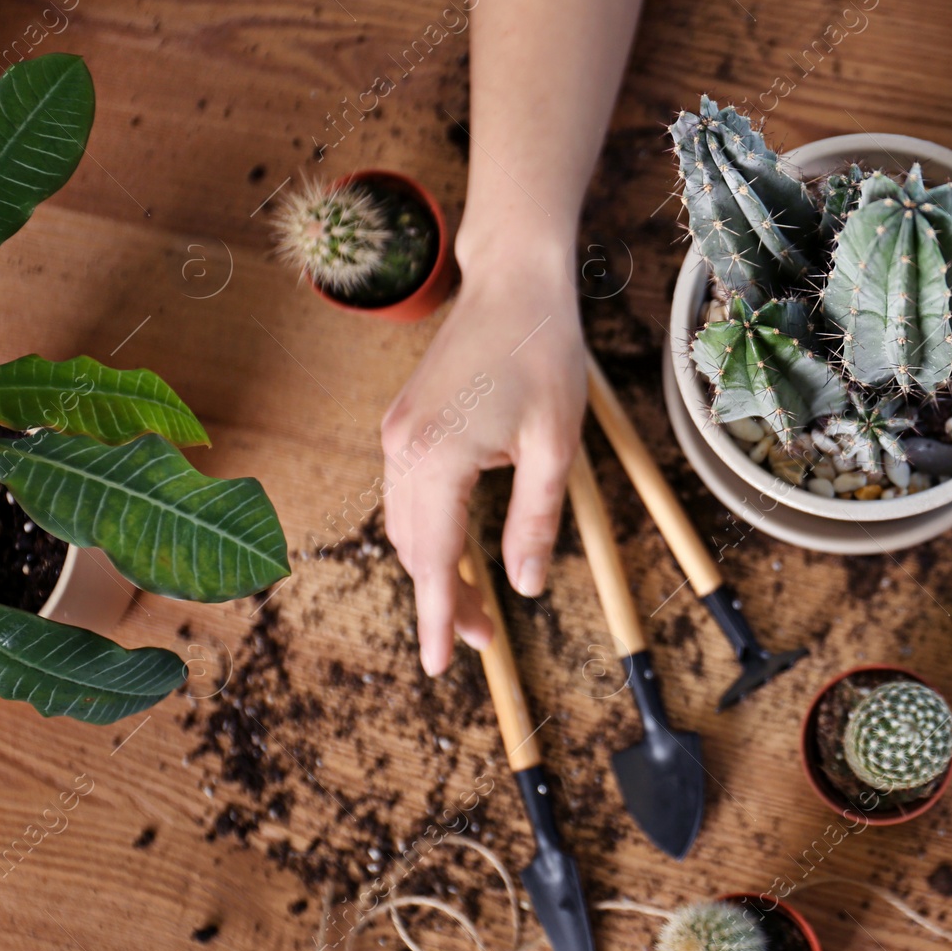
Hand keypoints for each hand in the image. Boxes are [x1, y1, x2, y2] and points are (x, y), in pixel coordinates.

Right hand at [381, 235, 583, 675]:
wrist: (514, 284)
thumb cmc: (544, 356)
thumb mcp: (554, 447)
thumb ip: (534, 520)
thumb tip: (525, 587)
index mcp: (436, 459)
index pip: (434, 560)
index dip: (440, 616)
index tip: (441, 666)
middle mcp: (402, 450)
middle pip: (415, 549)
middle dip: (444, 598)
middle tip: (484, 639)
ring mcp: (396, 434)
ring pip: (405, 525)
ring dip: (436, 566)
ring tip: (476, 604)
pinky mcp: (403, 422)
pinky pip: (407, 496)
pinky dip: (428, 530)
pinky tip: (457, 548)